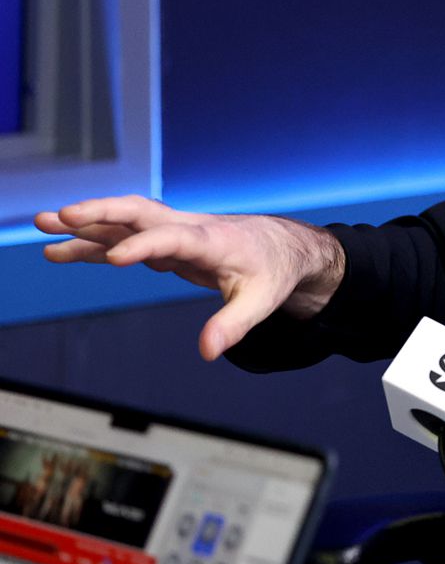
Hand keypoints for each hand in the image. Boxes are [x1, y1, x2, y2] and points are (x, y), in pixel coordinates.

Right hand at [35, 195, 345, 359]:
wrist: (281, 248)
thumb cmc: (273, 271)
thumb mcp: (263, 300)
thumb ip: (234, 325)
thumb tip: (208, 351)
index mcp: (215, 240)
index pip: (177, 238)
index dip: (146, 246)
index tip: (115, 259)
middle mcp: (190, 228)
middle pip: (141, 212)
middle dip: (101, 212)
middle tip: (61, 216)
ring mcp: (174, 232)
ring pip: (126, 222)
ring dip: (86, 223)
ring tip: (43, 227)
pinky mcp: (166, 243)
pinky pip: (124, 239)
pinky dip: (94, 244)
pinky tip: (60, 250)